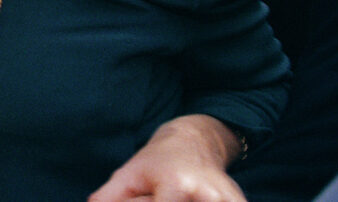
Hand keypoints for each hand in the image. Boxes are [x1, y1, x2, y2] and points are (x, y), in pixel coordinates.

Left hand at [88, 115, 243, 201]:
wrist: (194, 141)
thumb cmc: (156, 162)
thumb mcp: (128, 175)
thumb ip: (109, 198)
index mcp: (176, 184)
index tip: (148, 199)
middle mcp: (207, 195)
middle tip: (161, 194)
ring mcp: (228, 201)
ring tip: (175, 195)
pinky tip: (194, 198)